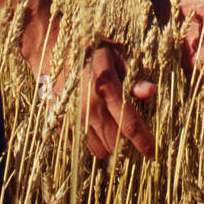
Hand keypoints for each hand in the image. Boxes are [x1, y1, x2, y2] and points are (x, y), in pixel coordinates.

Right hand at [42, 38, 156, 159]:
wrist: (50, 51)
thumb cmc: (89, 50)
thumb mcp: (117, 54)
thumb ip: (135, 76)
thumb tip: (150, 92)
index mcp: (106, 86)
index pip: (130, 123)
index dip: (144, 141)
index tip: (153, 154)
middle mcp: (88, 105)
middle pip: (115, 141)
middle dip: (126, 142)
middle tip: (128, 131)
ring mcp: (72, 116)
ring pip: (98, 149)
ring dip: (108, 143)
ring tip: (109, 124)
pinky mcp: (59, 123)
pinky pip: (80, 148)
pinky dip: (90, 142)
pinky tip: (92, 126)